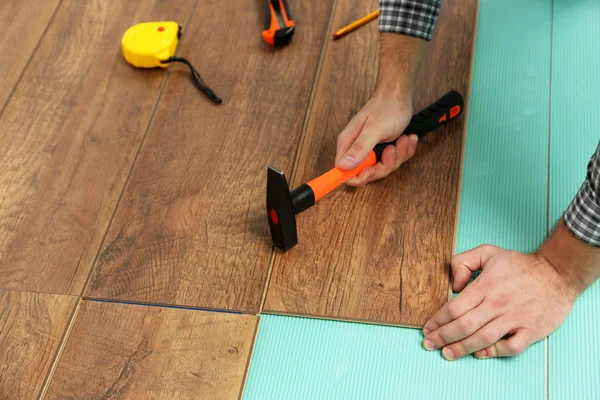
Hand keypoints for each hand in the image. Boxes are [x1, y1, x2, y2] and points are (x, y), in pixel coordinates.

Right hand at [335, 93, 417, 186]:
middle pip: (367, 174)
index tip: (371, 170)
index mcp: (348, 144)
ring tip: (401, 139)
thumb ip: (359, 148)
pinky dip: (404, 151)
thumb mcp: (374, 129)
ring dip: (397, 156)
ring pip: (383, 168)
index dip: (358, 177)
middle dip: (384, 164)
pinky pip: (394, 161)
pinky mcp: (383, 150)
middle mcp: (357, 149)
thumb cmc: (386, 107)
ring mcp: (370, 150)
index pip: (344, 172)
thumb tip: (343, 165)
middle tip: (391, 149)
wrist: (399, 95)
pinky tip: (407, 139)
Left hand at [421, 245, 577, 359]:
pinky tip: (480, 353)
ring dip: (462, 348)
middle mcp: (497, 304)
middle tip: (429, 344)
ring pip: (482, 338)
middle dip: (443, 337)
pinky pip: (510, 347)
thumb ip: (463, 261)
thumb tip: (454, 285)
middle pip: (463, 325)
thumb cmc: (522, 264)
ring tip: (447, 354)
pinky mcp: (530, 330)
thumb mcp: (488, 252)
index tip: (427, 329)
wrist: (558, 272)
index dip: (437, 321)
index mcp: (485, 286)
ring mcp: (514, 318)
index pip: (454, 308)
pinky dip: (494, 352)